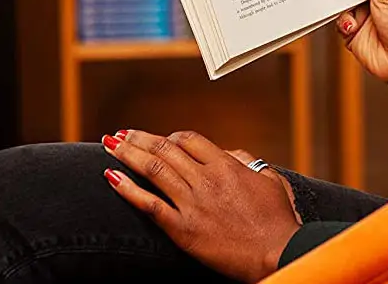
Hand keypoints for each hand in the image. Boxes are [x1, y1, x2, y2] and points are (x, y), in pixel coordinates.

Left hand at [102, 130, 299, 282]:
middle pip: (165, 149)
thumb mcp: (269, 179)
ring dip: (127, 155)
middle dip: (139, 139)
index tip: (156, 139)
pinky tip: (112, 178)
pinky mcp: (184, 230)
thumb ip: (245, 160)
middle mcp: (206, 178)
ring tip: (110, 146)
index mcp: (226, 164)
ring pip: (153, 170)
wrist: (278, 253)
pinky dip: (128, 190)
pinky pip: (150, 205)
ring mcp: (193, 203)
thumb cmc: (277, 219)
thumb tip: (226, 152)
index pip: (188, 139)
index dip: (169, 137)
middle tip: (120, 134)